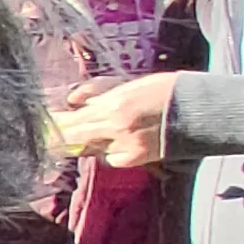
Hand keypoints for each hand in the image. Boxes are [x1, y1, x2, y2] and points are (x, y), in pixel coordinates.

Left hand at [51, 73, 174, 168]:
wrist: (200, 111)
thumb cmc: (166, 90)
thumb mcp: (130, 85)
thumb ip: (100, 93)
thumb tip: (74, 100)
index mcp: (114, 104)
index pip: (74, 117)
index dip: (55, 122)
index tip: (43, 121)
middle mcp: (116, 126)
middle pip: (74, 136)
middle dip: (59, 136)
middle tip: (45, 136)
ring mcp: (125, 145)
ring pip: (90, 148)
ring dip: (82, 142)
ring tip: (74, 138)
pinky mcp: (135, 158)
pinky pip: (110, 157)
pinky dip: (106, 151)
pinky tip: (110, 143)